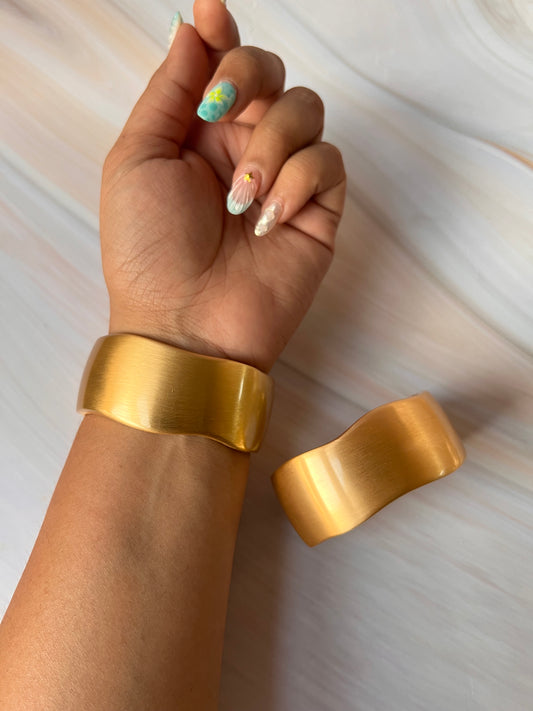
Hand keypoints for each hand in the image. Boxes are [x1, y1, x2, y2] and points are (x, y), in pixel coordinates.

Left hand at [100, 0, 344, 371]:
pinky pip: (329, 163)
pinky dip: (299, 182)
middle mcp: (243, 148)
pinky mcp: (318, 211)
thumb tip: (193, 27)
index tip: (212, 12)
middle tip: (219, 111)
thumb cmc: (149, 250)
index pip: (222, 65)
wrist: (185, 323)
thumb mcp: (137, 160)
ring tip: (240, 200)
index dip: (222, 36)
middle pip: (271, 74)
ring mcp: (283, 179)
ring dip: (271, 144)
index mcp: (197, 134)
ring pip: (306, 110)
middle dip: (247, 78)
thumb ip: (170, 91)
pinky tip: (269, 219)